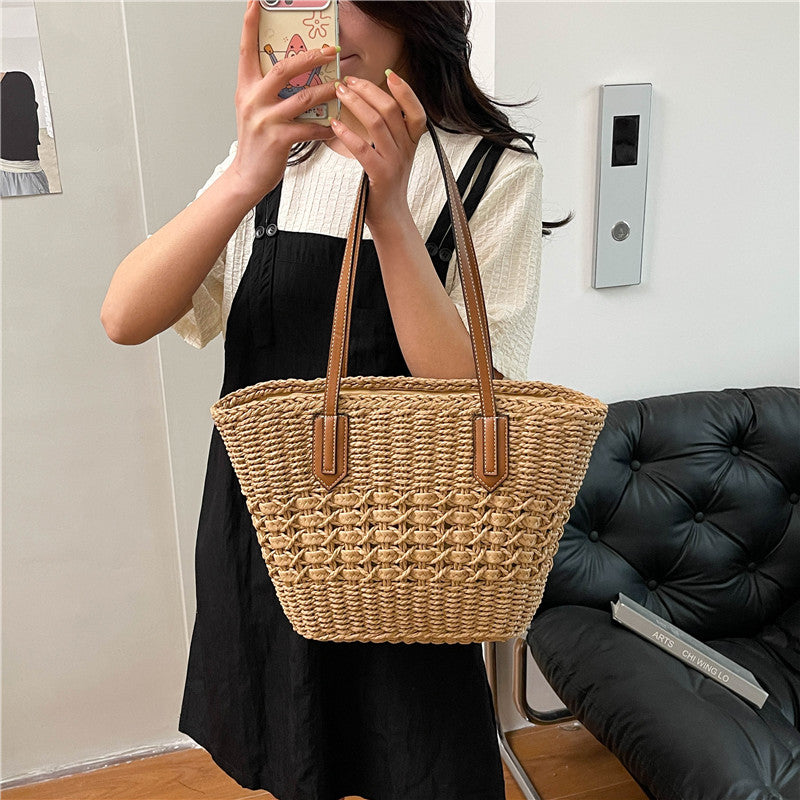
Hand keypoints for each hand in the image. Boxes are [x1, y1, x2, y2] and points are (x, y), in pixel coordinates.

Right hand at [230, 0, 339, 200]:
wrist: (248, 176)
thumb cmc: (257, 143)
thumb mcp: (256, 110)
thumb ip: (269, 90)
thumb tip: (295, 72)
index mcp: (246, 88)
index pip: (247, 49)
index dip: (250, 24)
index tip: (256, 2)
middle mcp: (253, 99)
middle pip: (284, 68)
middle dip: (311, 56)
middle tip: (332, 50)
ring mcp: (265, 119)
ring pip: (302, 97)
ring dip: (326, 91)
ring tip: (342, 87)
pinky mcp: (278, 139)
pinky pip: (309, 128)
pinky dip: (325, 127)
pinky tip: (335, 126)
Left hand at [329, 71, 427, 230]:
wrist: (390, 216)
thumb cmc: (386, 183)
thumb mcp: (395, 154)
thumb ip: (390, 132)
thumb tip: (371, 104)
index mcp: (412, 142)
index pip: (416, 110)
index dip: (405, 91)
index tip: (388, 74)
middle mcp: (406, 149)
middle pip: (391, 110)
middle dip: (368, 90)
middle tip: (348, 80)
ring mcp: (395, 162)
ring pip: (378, 124)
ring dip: (356, 104)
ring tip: (340, 93)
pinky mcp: (380, 175)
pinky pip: (364, 149)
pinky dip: (348, 134)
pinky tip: (334, 124)